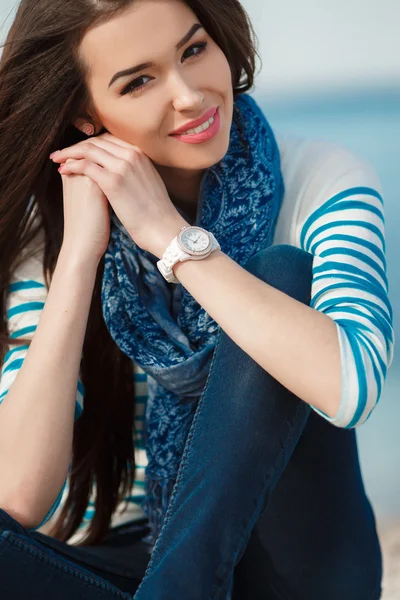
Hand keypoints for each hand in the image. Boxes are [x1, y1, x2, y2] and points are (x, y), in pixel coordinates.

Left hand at [51, 133, 188, 257]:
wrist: (163, 228)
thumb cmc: (156, 213)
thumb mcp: (148, 183)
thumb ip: (136, 172)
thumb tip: (124, 173)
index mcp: (141, 154)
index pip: (109, 139)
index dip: (90, 143)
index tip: (77, 151)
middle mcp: (132, 155)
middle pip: (96, 141)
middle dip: (75, 146)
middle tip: (61, 154)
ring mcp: (123, 166)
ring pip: (88, 150)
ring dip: (69, 153)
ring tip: (56, 160)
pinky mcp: (113, 181)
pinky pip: (85, 165)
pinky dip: (71, 166)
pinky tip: (62, 171)